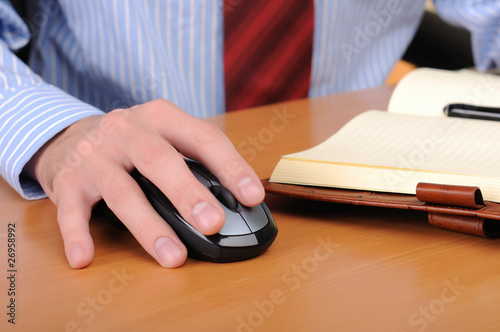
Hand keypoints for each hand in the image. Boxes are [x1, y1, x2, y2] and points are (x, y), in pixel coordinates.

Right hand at [26, 99, 264, 267]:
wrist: (70, 136)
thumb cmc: (131, 143)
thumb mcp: (164, 136)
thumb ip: (195, 161)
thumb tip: (237, 202)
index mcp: (161, 117)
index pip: (203, 137)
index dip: (230, 166)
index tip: (252, 195)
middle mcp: (127, 130)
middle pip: (160, 159)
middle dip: (188, 193)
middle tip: (212, 223)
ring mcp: (95, 154)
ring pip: (122, 191)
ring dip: (148, 227)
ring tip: (172, 256)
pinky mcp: (68, 179)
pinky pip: (71, 210)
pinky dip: (78, 235)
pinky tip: (85, 258)